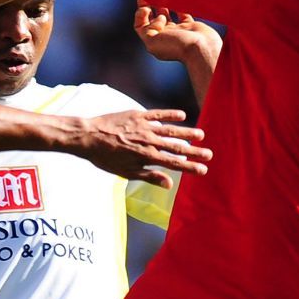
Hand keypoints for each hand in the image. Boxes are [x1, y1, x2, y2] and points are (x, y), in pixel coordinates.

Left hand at [74, 109, 209, 187]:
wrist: (88, 136)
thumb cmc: (105, 158)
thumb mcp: (126, 172)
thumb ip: (149, 177)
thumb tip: (169, 184)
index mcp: (147, 157)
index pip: (174, 163)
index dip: (190, 167)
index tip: (203, 170)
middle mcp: (148, 142)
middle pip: (176, 147)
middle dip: (194, 151)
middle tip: (210, 154)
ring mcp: (144, 127)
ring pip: (170, 130)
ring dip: (187, 132)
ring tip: (201, 134)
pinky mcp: (137, 115)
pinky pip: (157, 114)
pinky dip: (170, 114)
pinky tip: (182, 115)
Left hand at [133, 3, 220, 65]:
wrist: (202, 48)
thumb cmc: (178, 47)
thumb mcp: (153, 41)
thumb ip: (149, 29)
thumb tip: (159, 17)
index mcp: (154, 40)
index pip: (141, 25)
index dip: (140, 15)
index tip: (146, 7)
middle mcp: (164, 36)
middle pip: (152, 19)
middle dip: (148, 6)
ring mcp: (177, 31)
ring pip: (166, 15)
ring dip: (162, 4)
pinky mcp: (190, 26)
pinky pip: (182, 13)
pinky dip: (178, 6)